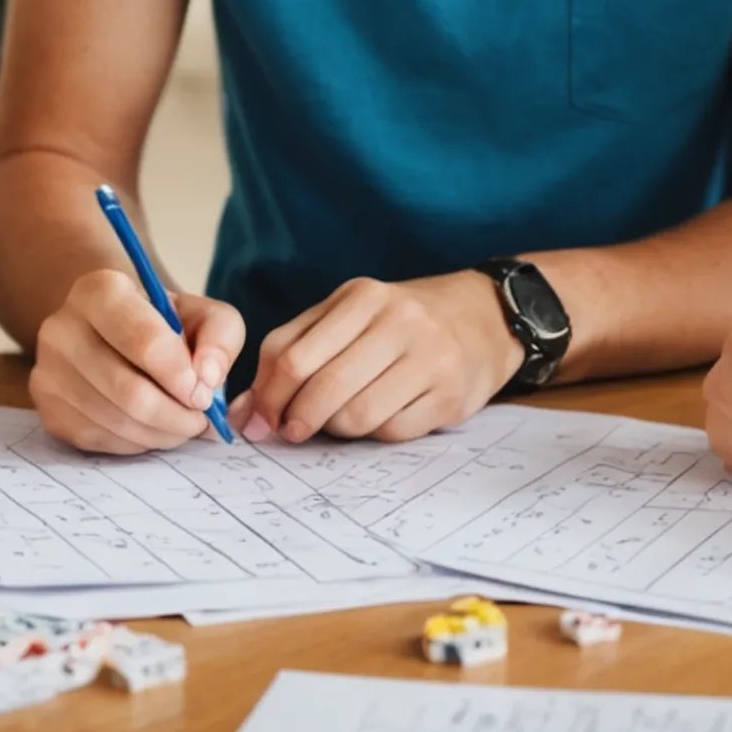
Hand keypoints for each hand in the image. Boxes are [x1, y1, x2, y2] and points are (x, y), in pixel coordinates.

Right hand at [31, 268, 244, 453]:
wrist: (113, 334)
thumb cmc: (164, 325)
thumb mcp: (203, 315)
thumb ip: (220, 337)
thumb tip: (207, 379)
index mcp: (99, 291)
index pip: (143, 341)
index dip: (180, 377)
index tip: (203, 394)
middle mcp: (62, 329)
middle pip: (130, 392)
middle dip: (177, 416)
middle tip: (200, 419)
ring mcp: (48, 372)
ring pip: (117, 422)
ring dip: (162, 433)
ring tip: (181, 423)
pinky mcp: (48, 411)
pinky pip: (102, 442)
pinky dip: (138, 443)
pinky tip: (151, 426)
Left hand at [231, 273, 520, 444]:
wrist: (484, 316)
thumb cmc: (400, 321)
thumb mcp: (347, 316)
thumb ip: (293, 351)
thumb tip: (246, 411)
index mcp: (361, 297)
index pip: (292, 355)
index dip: (267, 396)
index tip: (259, 420)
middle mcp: (398, 322)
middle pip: (322, 389)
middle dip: (296, 420)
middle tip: (290, 432)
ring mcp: (429, 359)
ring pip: (356, 416)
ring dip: (336, 429)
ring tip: (340, 420)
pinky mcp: (451, 396)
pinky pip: (393, 431)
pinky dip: (375, 434)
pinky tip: (379, 417)